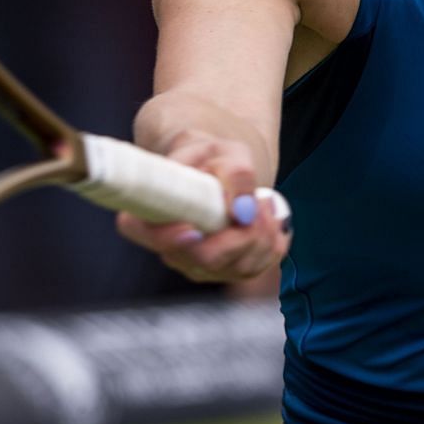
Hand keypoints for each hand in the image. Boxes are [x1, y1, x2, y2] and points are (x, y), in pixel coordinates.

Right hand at [113, 132, 290, 281]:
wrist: (221, 169)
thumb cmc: (213, 157)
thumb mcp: (225, 152)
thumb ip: (234, 174)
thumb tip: (243, 212)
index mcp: (154, 215)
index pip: (149, 236)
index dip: (168, 239)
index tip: (194, 230)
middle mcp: (174, 249)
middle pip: (205, 260)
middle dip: (242, 234)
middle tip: (259, 200)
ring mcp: (201, 265)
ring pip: (238, 267)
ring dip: (263, 232)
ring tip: (264, 199)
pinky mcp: (229, 271)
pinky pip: (259, 266)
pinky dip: (274, 240)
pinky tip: (269, 217)